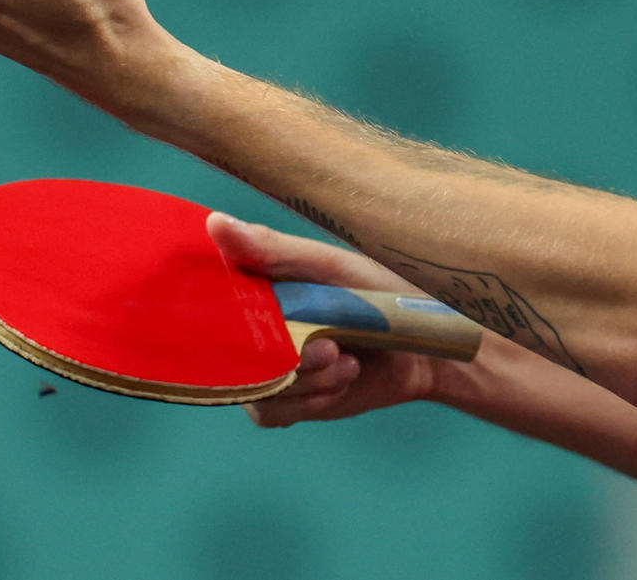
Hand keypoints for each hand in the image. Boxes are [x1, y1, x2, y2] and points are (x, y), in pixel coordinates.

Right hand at [206, 213, 444, 426]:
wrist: (429, 347)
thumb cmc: (382, 290)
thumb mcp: (329, 265)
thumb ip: (272, 250)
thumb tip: (214, 222)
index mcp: (257, 285)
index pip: (207, 296)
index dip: (213, 309)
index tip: (250, 313)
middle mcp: (254, 327)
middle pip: (229, 352)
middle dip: (281, 356)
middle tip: (329, 347)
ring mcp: (269, 367)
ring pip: (253, 387)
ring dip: (304, 380)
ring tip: (347, 362)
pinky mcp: (289, 401)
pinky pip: (271, 412)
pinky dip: (307, 400)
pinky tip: (342, 379)